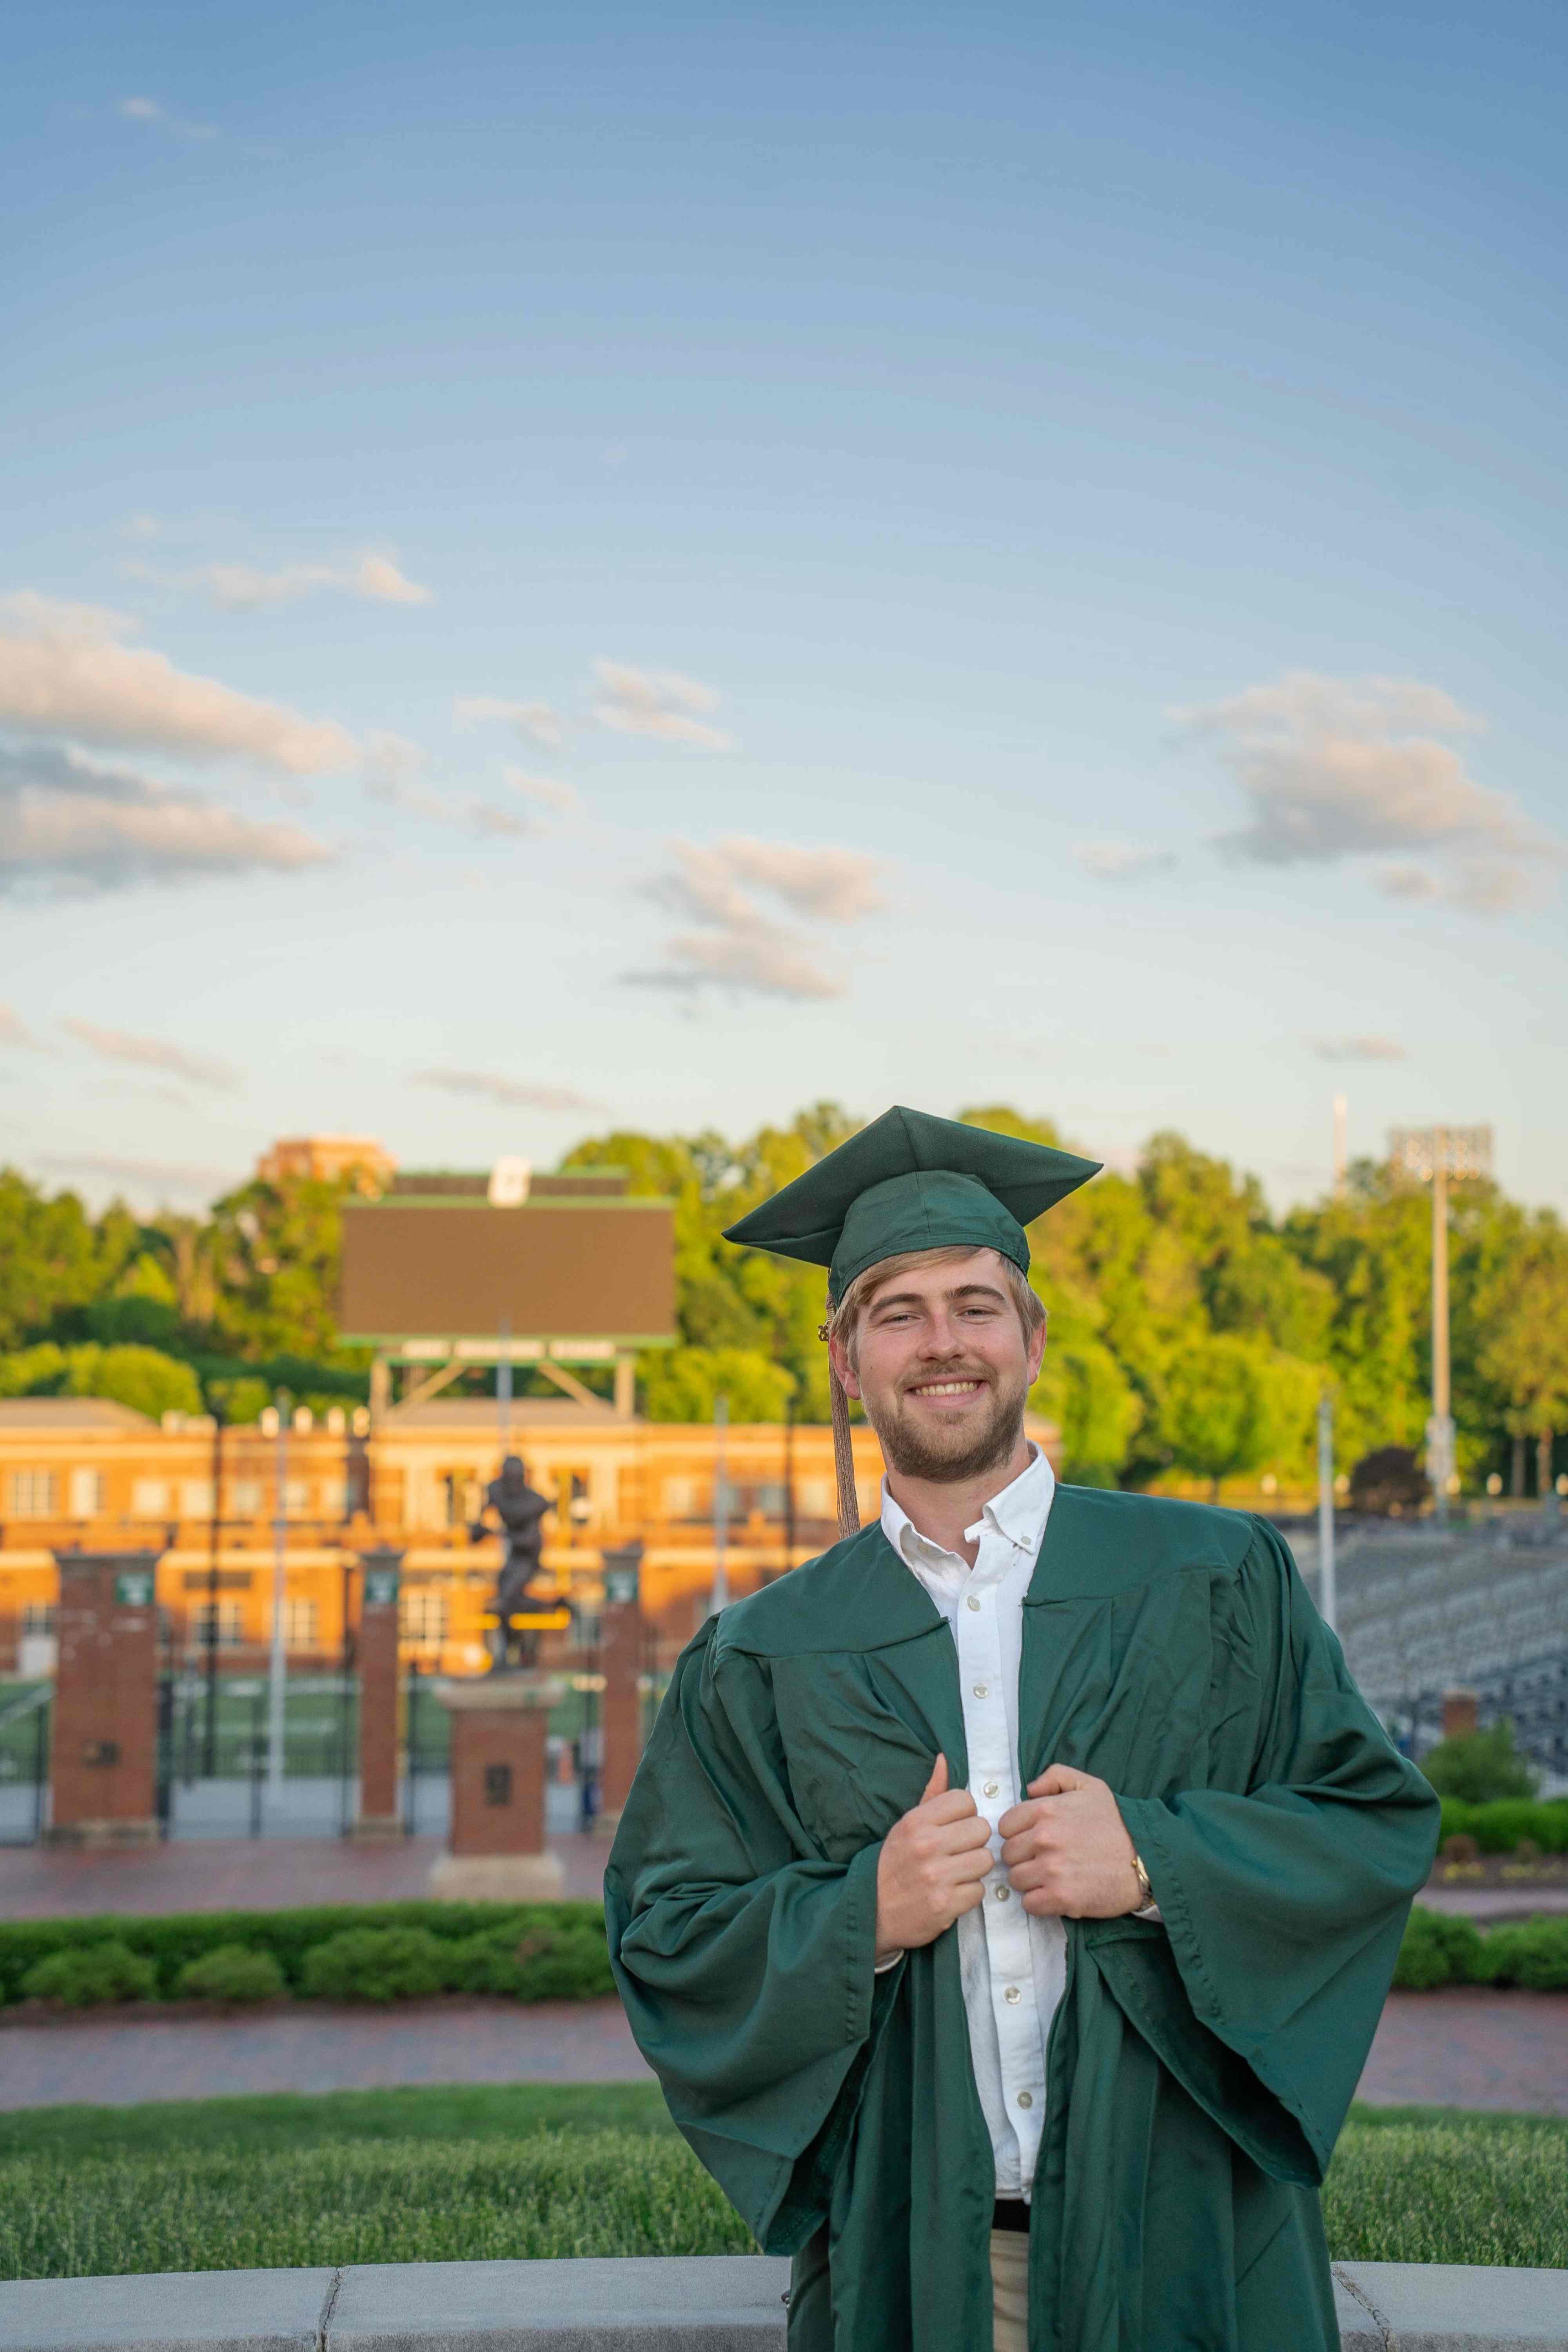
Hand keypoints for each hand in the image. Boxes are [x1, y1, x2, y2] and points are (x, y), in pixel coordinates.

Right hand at [875, 1754, 992, 1959]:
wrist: (872, 1911)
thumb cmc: (894, 1863)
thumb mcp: (906, 1825)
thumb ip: (931, 1793)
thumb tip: (944, 1759)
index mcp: (916, 1821)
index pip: (966, 1801)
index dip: (965, 1814)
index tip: (954, 1827)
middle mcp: (927, 1846)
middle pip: (981, 1829)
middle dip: (973, 1841)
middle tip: (957, 1851)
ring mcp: (937, 1877)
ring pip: (985, 1860)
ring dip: (974, 1868)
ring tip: (956, 1871)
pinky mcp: (945, 1905)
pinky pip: (979, 1891)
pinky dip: (969, 1894)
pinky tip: (952, 1892)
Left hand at [998, 1763, 1142, 1919]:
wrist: (1146, 1860)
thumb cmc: (1117, 1822)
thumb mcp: (1089, 1785)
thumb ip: (1055, 1776)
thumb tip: (1029, 1789)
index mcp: (1045, 1810)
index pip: (1005, 1826)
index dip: (1017, 1833)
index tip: (1033, 1839)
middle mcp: (1044, 1839)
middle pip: (1008, 1854)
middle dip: (1023, 1857)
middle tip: (1044, 1859)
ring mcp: (1051, 1870)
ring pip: (1016, 1880)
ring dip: (1030, 1881)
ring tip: (1051, 1877)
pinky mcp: (1061, 1898)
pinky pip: (1030, 1904)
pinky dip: (1039, 1902)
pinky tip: (1056, 1894)